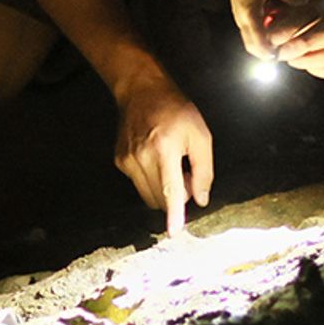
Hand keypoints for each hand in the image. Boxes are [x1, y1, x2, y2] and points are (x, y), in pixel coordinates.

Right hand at [112, 71, 213, 236]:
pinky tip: (156, 159)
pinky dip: (151, 180)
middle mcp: (142, 157)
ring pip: (148, 194)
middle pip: (160, 197)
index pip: (170, 190)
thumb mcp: (200, 135)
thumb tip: (200, 199)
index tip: (174, 232)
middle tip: (187, 176)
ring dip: (164, 191)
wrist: (141, 92)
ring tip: (171, 167)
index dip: (174, 214)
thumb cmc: (176, 111)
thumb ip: (203, 170)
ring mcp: (127, 160)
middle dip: (177, 197)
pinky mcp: (119, 161)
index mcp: (164, 149)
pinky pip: (138, 183)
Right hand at [218, 0, 305, 59]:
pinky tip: (274, 35)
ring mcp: (241, 21)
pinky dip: (261, 41)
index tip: (285, 56)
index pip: (259, 43)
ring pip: (250, 43)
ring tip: (282, 48)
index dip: (271, 53)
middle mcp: (243, 22)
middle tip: (286, 55)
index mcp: (250, 16)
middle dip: (268, 55)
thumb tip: (306, 3)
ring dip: (264, 49)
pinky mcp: (242, 18)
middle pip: (253, 48)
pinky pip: (250, 36)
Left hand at [264, 0, 323, 79]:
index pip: (311, 13)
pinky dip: (320, 70)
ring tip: (292, 60)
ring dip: (311, 60)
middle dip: (300, 45)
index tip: (272, 38)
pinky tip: (306, 65)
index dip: (289, 27)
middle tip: (280, 53)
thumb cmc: (310, 8)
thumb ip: (280, 10)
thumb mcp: (297, 0)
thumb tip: (263, 26)